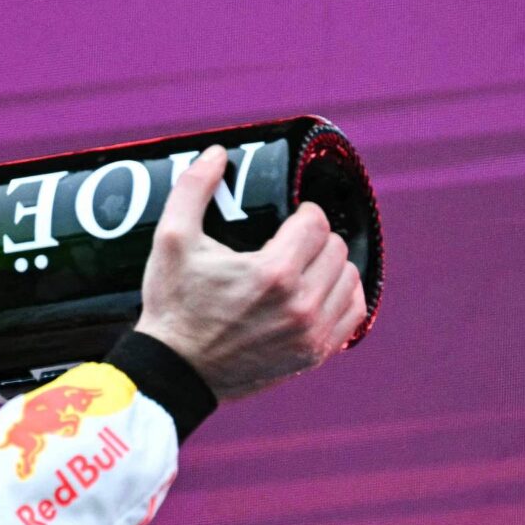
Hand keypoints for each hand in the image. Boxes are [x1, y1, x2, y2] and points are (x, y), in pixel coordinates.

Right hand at [136, 145, 366, 400]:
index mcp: (272, 272)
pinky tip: (319, 292)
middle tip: (290, 243)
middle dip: (315, 240)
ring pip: (349, 278)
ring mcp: (310, 333)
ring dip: (330, 267)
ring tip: (303, 267)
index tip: (291, 218)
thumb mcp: (171, 242)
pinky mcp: (313, 354)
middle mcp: (300, 304)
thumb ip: (192, 190)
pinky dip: (342, 298)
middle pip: (336, 248)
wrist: (174, 370)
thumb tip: (217, 154)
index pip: (317, 223)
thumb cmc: (173, 307)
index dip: (304, 214)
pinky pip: (353, 315)